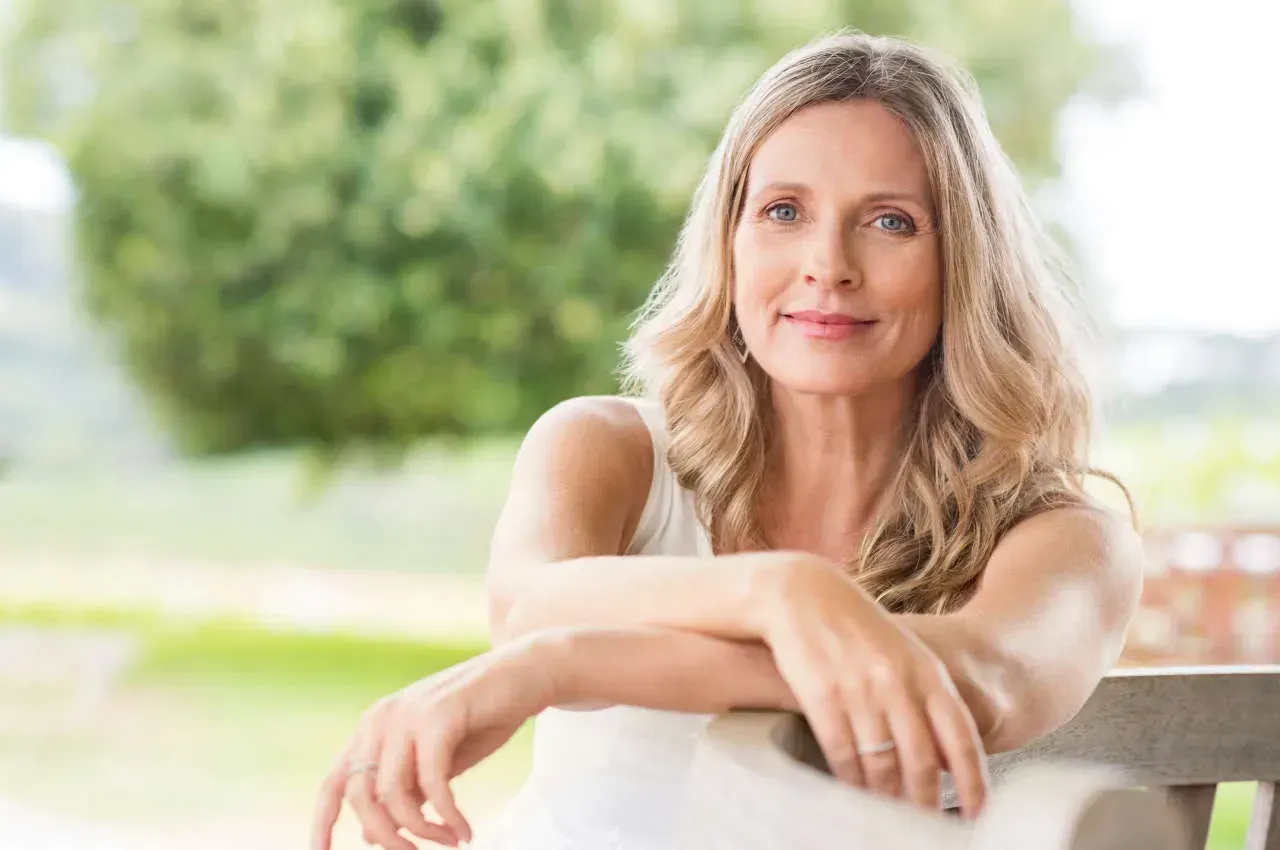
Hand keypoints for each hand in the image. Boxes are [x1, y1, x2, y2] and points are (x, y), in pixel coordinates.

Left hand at [310, 637, 555, 849]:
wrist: (526, 673)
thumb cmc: (482, 719)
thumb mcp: (436, 763)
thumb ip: (405, 791)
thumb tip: (369, 836)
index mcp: (373, 727)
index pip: (334, 783)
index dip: (321, 824)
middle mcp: (381, 719)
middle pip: (360, 796)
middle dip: (387, 837)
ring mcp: (408, 714)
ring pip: (393, 794)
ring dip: (422, 830)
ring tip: (450, 841)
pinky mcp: (438, 716)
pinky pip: (432, 783)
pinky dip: (448, 815)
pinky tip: (465, 830)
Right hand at [755, 555, 989, 817]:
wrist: (804, 595)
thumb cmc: (858, 630)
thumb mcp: (905, 656)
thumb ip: (929, 701)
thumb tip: (950, 760)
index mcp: (927, 673)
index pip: (961, 738)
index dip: (974, 781)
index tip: (978, 814)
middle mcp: (898, 683)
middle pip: (922, 761)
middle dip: (925, 802)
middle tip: (924, 825)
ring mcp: (860, 690)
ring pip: (881, 765)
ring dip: (886, 798)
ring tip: (887, 815)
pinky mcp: (822, 696)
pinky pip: (843, 754)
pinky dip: (850, 781)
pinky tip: (854, 792)